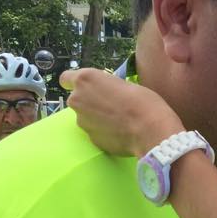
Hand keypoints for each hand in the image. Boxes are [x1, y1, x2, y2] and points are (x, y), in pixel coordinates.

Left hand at [60, 69, 185, 157]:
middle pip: (77, 99)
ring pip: (86, 117)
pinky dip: (104, 132)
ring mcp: (82, 121)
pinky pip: (95, 132)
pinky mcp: (91, 139)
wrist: (150, 130)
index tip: (87, 87)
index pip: (66, 78)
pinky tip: (120, 132)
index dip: (75, 83)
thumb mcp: (124, 84)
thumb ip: (107, 88)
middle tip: (111, 105)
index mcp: (85, 80)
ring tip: (118, 121)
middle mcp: (77, 99)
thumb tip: (105, 96)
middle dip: (90, 102)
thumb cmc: (143, 101)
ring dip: (97, 118)